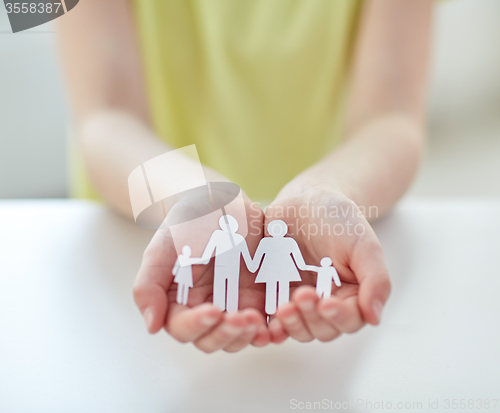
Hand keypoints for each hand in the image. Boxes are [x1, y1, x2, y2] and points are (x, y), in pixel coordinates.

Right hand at [133, 186, 271, 352]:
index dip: (197, 326)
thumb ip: (149, 285)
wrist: (219, 199)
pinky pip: (267, 322)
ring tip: (257, 318)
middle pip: (213, 340)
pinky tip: (277, 321)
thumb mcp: (163, 248)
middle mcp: (207, 307)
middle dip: (227, 334)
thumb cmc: (188, 221)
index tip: (213, 310)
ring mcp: (234, 303)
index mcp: (179, 301)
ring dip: (248, 335)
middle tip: (242, 317)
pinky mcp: (260, 296)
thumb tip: (151, 327)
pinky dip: (272, 329)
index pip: (184, 328)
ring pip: (239, 337)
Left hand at [265, 182, 390, 342]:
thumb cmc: (338, 219)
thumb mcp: (363, 244)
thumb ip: (376, 279)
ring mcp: (300, 301)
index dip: (339, 317)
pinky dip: (272, 326)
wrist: (304, 200)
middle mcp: (328, 302)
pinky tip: (267, 322)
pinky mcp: (276, 295)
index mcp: (353, 294)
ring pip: (299, 329)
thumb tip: (376, 318)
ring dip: (292, 324)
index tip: (326, 304)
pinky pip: (274, 319)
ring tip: (283, 308)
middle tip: (301, 296)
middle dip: (312, 318)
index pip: (351, 319)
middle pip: (323, 329)